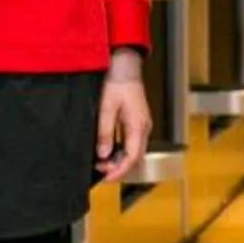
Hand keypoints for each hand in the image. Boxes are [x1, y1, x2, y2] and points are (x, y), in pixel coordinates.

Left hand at [96, 51, 152, 182]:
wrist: (125, 65)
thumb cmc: (117, 82)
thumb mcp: (106, 108)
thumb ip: (105, 133)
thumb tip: (103, 154)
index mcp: (138, 125)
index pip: (132, 157)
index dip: (119, 171)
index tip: (106, 177)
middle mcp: (143, 127)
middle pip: (135, 157)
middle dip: (118, 168)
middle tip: (100, 172)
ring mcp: (142, 125)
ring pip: (134, 151)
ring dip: (119, 160)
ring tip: (101, 163)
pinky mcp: (137, 121)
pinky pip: (131, 143)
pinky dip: (120, 151)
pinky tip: (108, 151)